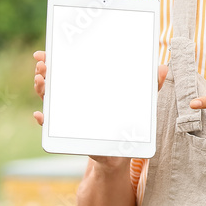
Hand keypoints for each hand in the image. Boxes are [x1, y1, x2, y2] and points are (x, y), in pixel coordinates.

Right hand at [31, 49, 168, 167]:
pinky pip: (51, 127)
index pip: (67, 68)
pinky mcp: (68, 133)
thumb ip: (150, 85)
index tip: (44, 52)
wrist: (119, 153)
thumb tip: (165, 68)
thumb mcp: (138, 103)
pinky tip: (40, 115)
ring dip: (42, 90)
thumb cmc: (126, 122)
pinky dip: (44, 121)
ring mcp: (68, 116)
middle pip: (54, 82)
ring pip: (49, 100)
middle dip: (45, 72)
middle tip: (43, 64)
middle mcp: (73, 99)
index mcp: (86, 87)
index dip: (53, 59)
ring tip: (42, 82)